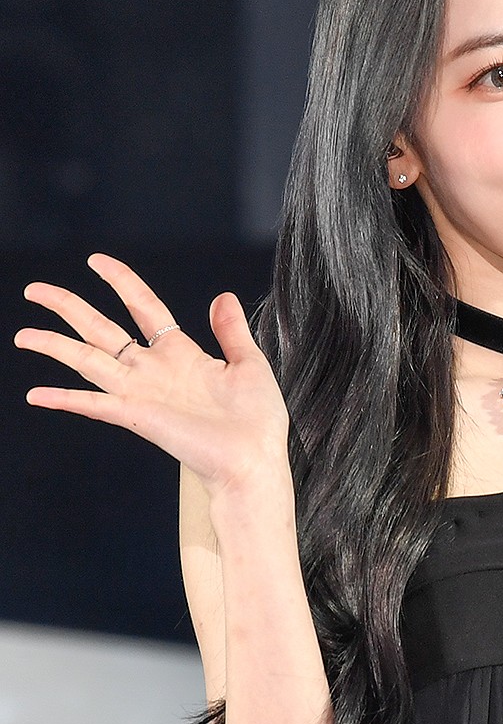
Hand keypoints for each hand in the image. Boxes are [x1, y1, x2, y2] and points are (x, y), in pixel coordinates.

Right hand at [14, 253, 290, 496]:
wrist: (255, 462)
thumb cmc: (257, 422)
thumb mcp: (249, 364)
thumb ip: (231, 331)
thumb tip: (222, 296)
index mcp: (180, 354)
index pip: (142, 306)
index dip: (120, 281)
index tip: (96, 261)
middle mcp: (154, 370)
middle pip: (101, 328)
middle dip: (67, 306)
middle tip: (34, 290)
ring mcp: (142, 393)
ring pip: (88, 360)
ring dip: (54, 346)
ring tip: (23, 334)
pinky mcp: (139, 416)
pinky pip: (94, 404)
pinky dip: (65, 399)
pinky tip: (36, 394)